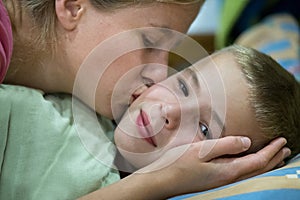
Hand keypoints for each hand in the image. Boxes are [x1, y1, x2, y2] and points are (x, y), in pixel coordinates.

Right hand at [136, 136, 289, 197]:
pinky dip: (253, 167)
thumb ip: (226, 145)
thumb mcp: (202, 150)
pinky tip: (249, 163)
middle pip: (258, 169)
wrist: (162, 181)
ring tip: (275, 158)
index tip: (283, 140)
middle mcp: (228, 178)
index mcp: (228, 171)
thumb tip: (247, 141)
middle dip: (274, 159)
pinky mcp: (214, 180)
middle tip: (286, 150)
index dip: (272, 150)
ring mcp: (221, 181)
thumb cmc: (178, 164)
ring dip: (266, 164)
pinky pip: (242, 173)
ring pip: (251, 173)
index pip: (258, 160)